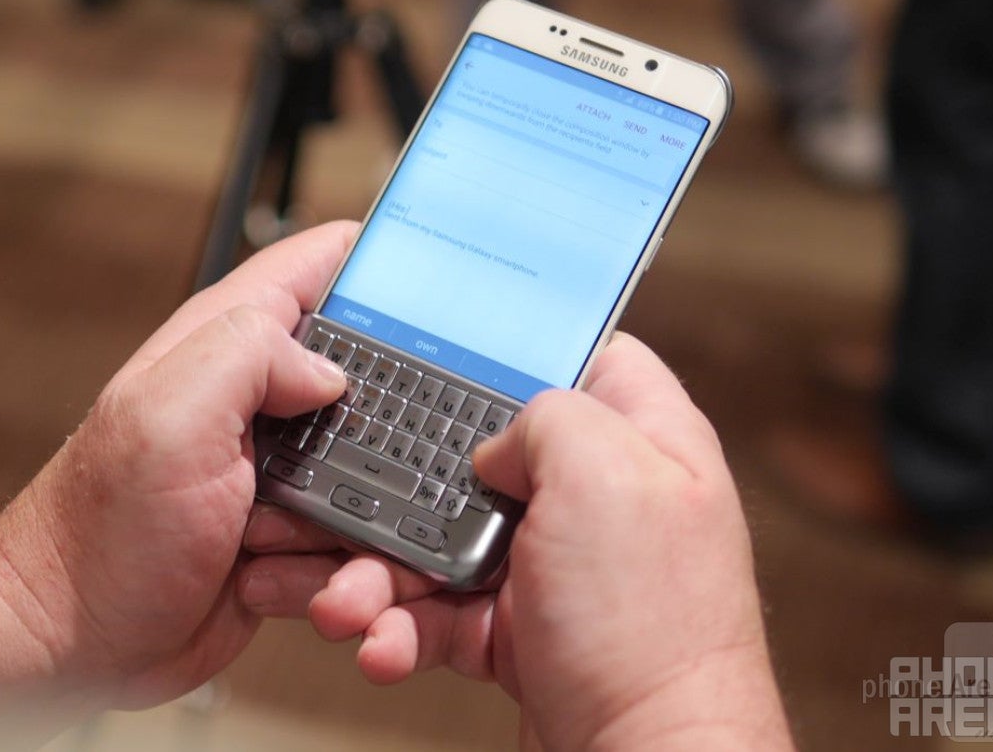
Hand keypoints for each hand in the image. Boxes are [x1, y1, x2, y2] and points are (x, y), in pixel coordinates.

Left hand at [0, 221, 357, 708]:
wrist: (70, 643)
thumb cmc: (97, 536)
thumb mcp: (167, 419)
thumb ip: (248, 355)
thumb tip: (331, 367)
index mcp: (224, 346)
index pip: (318, 265)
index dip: (384, 261)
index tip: (449, 286)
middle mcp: (255, 402)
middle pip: (372, 383)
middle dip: (392, 431)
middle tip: (363, 470)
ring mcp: (274, 473)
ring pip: (375, 478)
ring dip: (359, 525)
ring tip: (290, 548)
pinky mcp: (288, 540)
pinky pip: (356, 549)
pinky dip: (340, 576)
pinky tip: (285, 585)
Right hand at [237, 334, 790, 749]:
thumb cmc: (654, 632)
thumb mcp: (605, 474)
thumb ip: (546, 418)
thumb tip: (493, 446)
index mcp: (641, 441)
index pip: (583, 357)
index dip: (513, 349)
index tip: (439, 348)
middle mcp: (598, 501)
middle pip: (476, 458)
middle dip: (397, 486)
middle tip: (338, 497)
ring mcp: (555, 572)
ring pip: (438, 543)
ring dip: (374, 573)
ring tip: (341, 601)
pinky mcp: (516, 633)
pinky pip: (434, 615)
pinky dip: (396, 630)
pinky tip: (380, 644)